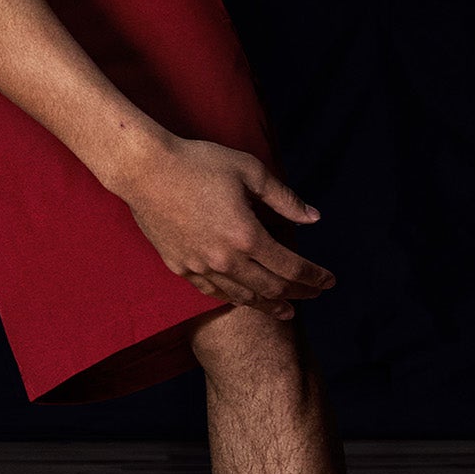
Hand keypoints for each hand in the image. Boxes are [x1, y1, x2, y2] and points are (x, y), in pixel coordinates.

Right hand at [110, 132, 334, 320]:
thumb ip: (284, 198)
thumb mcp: (249, 171)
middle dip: (298, 294)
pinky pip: (213, 291)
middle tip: (313, 295)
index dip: (314, 277)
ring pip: (242, 296)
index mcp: (247, 235)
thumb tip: (314, 217)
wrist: (145, 170)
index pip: (291, 267)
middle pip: (271, 288)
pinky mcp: (180, 266)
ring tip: (285, 310)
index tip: (329, 281)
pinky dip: (235, 298)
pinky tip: (244, 298)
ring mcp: (200, 266)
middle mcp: (226, 259)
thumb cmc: (198, 163)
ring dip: (269, 305)